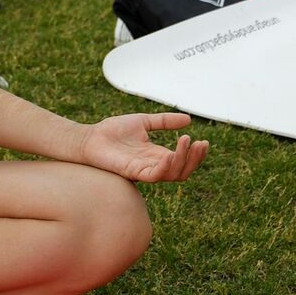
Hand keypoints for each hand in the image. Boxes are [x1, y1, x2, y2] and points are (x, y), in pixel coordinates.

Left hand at [78, 112, 207, 182]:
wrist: (91, 137)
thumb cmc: (113, 131)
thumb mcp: (144, 121)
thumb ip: (164, 121)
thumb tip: (188, 119)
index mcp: (157, 155)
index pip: (183, 161)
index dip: (195, 154)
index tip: (204, 141)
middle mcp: (153, 165)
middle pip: (182, 171)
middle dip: (195, 159)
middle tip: (201, 143)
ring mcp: (144, 170)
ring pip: (172, 175)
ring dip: (184, 160)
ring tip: (188, 142)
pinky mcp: (133, 172)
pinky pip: (154, 176)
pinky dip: (166, 167)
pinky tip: (171, 154)